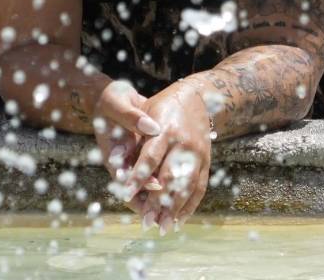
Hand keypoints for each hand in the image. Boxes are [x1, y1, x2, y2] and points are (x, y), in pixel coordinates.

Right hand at [91, 79, 164, 212]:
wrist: (113, 98)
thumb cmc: (112, 99)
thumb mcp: (117, 103)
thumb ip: (132, 117)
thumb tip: (152, 128)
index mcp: (113, 153)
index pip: (126, 177)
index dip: (141, 184)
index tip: (157, 187)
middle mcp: (123, 164)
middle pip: (137, 189)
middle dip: (152, 201)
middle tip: (168, 211)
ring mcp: (134, 163)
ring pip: (147, 187)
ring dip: (160, 199)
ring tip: (177, 210)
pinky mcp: (145, 158)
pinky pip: (154, 177)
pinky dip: (166, 186)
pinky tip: (182, 192)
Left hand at [121, 82, 211, 233]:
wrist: (198, 97)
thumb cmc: (162, 105)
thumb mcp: (143, 111)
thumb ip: (131, 136)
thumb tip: (117, 158)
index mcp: (165, 129)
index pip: (150, 157)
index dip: (138, 177)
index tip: (126, 195)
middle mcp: (183, 143)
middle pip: (170, 177)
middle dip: (158, 202)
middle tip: (146, 222)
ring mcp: (198, 154)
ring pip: (187, 186)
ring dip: (175, 210)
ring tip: (163, 227)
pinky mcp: (206, 161)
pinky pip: (199, 187)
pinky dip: (190, 205)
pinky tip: (179, 220)